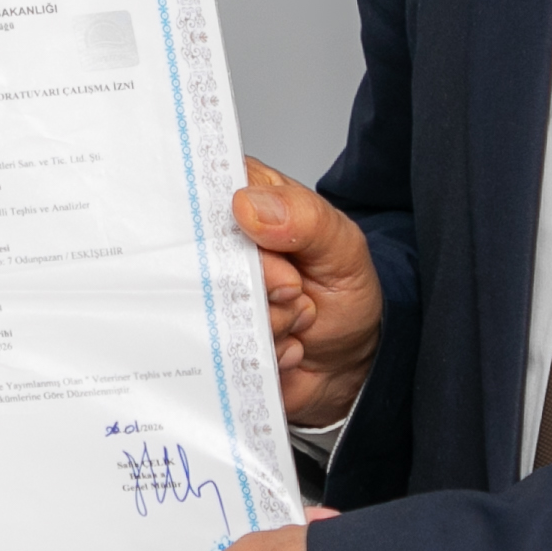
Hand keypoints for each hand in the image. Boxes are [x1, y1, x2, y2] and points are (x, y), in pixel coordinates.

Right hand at [235, 158, 378, 429]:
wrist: (345, 360)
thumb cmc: (342, 292)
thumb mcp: (343, 247)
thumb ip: (305, 217)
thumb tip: (245, 205)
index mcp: (250, 200)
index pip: (210, 190)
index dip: (233, 221)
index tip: (269, 248)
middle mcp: (223, 243)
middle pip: (206, 252)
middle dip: (262, 281)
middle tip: (295, 288)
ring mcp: (214, 290)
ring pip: (215, 302)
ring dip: (271, 320)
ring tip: (299, 317)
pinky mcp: (214, 333)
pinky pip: (221, 344)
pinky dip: (267, 348)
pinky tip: (289, 342)